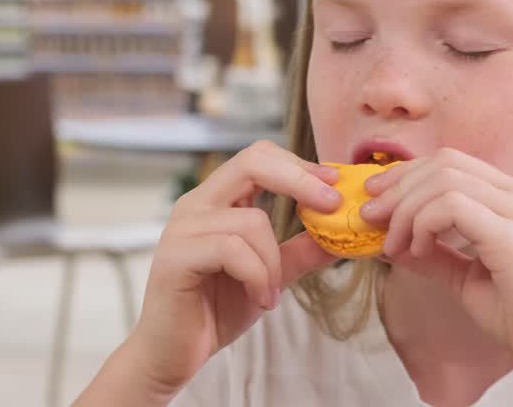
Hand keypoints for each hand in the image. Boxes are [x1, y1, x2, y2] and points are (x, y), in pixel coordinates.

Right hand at [122, 141, 341, 399]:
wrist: (171, 355)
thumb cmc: (214, 311)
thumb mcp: (269, 276)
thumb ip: (298, 252)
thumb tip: (341, 234)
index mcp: (215, 201)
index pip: (258, 157)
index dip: (299, 165)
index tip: (335, 182)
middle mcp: (196, 204)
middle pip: (252, 162)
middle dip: (299, 180)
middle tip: (332, 204)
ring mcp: (182, 228)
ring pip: (251, 220)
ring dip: (274, 262)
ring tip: (271, 295)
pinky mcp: (176, 256)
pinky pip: (232, 250)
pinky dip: (257, 276)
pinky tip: (261, 301)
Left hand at [360, 148, 512, 402]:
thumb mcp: (468, 279)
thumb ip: (434, 254)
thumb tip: (391, 241)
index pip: (451, 163)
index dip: (406, 174)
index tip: (375, 198)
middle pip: (444, 163)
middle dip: (397, 186)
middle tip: (370, 215)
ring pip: (443, 180)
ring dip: (405, 209)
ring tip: (394, 244)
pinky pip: (452, 206)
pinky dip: (422, 224)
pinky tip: (418, 251)